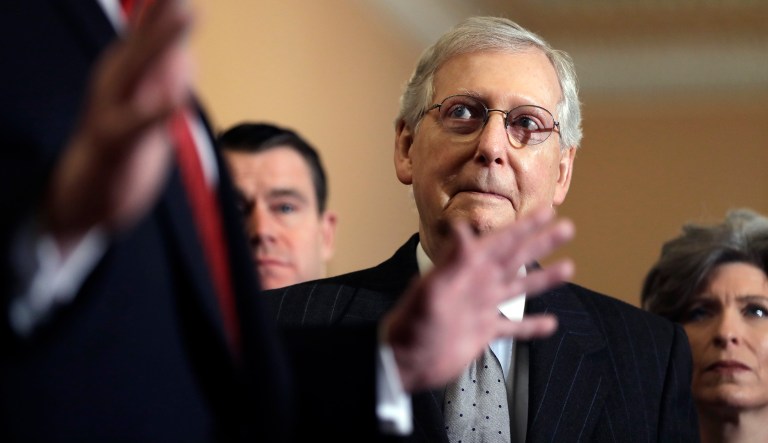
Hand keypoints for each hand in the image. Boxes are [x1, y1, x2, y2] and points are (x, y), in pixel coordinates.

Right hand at [44, 0, 193, 254]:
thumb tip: (188, 43)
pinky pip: (140, 124)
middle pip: (144, 41)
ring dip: (164, 45)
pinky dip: (158, 112)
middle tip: (188, 0)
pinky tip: (177, 101)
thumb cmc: (126, 136)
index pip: (148, 27)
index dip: (162, 6)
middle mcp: (116, 79)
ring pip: (139, 72)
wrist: (90, 189)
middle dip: (164, 17)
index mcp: (126, 66)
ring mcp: (113, 108)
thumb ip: (168, 67)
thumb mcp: (146, 95)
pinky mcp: (117, 141)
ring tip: (188, 18)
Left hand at [382, 206, 574, 391]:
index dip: (524, 226)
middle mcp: (478, 284)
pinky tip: (549, 323)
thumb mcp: (432, 290)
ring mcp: (481, 307)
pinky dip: (531, 326)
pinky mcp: (482, 332)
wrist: (405, 362)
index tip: (546, 210)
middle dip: (541, 243)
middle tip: (567, 228)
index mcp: (468, 270)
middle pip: (516, 258)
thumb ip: (451, 261)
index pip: (502, 241)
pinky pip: (512, 327)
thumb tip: (461, 228)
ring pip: (519, 288)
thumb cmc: (412, 324)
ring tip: (568, 267)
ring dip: (543, 278)